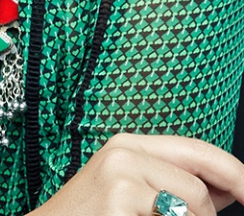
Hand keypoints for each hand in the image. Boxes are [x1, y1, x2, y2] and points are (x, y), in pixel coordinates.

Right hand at [32, 133, 243, 215]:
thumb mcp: (132, 190)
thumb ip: (177, 184)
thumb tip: (229, 187)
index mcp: (128, 144)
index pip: (200, 150)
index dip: (236, 174)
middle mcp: (124, 151)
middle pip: (198, 188)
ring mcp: (121, 175)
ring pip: (191, 208)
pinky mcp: (120, 198)